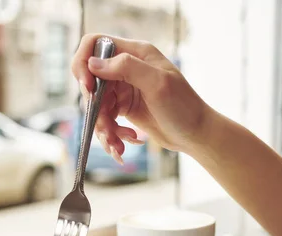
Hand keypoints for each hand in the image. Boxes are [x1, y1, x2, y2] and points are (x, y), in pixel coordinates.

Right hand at [71, 34, 211, 160]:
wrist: (197, 135)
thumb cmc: (184, 107)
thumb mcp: (157, 83)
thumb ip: (126, 68)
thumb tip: (93, 63)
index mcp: (136, 53)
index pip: (95, 44)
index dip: (84, 63)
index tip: (89, 89)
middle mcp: (127, 68)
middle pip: (92, 80)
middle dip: (95, 108)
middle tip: (106, 129)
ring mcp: (125, 89)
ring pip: (97, 104)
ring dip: (103, 128)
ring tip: (117, 145)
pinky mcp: (125, 108)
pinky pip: (106, 119)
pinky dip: (111, 134)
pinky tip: (125, 145)